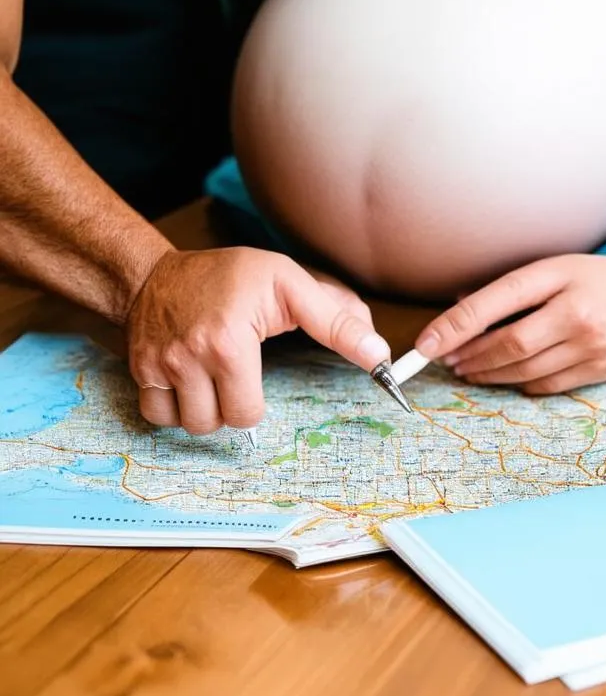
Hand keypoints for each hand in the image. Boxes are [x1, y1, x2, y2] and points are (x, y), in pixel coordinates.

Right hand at [126, 247, 388, 433]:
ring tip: (212, 378)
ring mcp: (158, 365)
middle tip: (237, 375)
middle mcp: (189, 356)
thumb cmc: (232, 275)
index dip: (258, 404)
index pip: (247, 412)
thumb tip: (378, 356)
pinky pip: (157, 417)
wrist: (158, 269)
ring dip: (204, 411)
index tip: (257, 381)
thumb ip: (337, 322)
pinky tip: (186, 383)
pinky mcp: (137, 370)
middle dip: (233, 407)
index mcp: (229, 340)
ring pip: (189, 426)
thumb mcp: (292, 285)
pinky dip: (173, 409)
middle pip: (219, 424)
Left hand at [415, 255, 605, 393]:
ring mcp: (589, 346)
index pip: (494, 303)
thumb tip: (466, 307)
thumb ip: (520, 287)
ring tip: (467, 371)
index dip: (453, 326)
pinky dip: (520, 384)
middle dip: (467, 357)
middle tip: (445, 361)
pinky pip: (547, 385)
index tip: (425, 344)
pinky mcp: (599, 371)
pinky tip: (507, 378)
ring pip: (522, 370)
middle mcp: (574, 312)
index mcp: (561, 276)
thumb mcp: (567, 266)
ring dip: (487, 374)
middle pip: (505, 344)